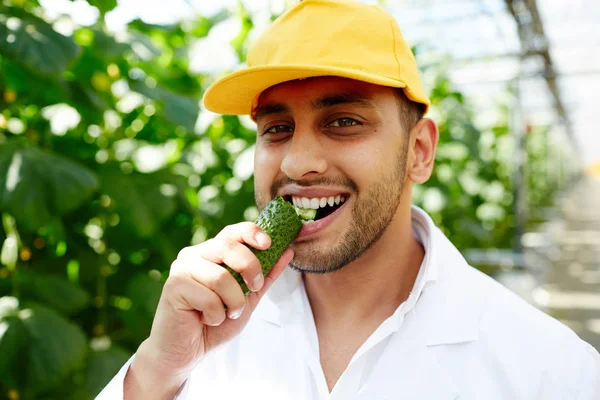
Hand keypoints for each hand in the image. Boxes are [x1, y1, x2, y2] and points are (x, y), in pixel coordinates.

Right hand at [124, 222, 293, 398]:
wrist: (185, 352)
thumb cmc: (214, 324)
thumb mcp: (247, 298)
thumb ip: (265, 276)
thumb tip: (287, 250)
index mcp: (211, 253)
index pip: (232, 232)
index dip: (252, 233)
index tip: (268, 244)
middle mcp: (194, 255)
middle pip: (228, 246)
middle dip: (250, 268)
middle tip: (253, 287)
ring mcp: (182, 269)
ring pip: (221, 277)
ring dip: (234, 302)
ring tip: (227, 314)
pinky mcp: (174, 287)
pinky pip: (209, 298)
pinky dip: (216, 316)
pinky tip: (207, 320)